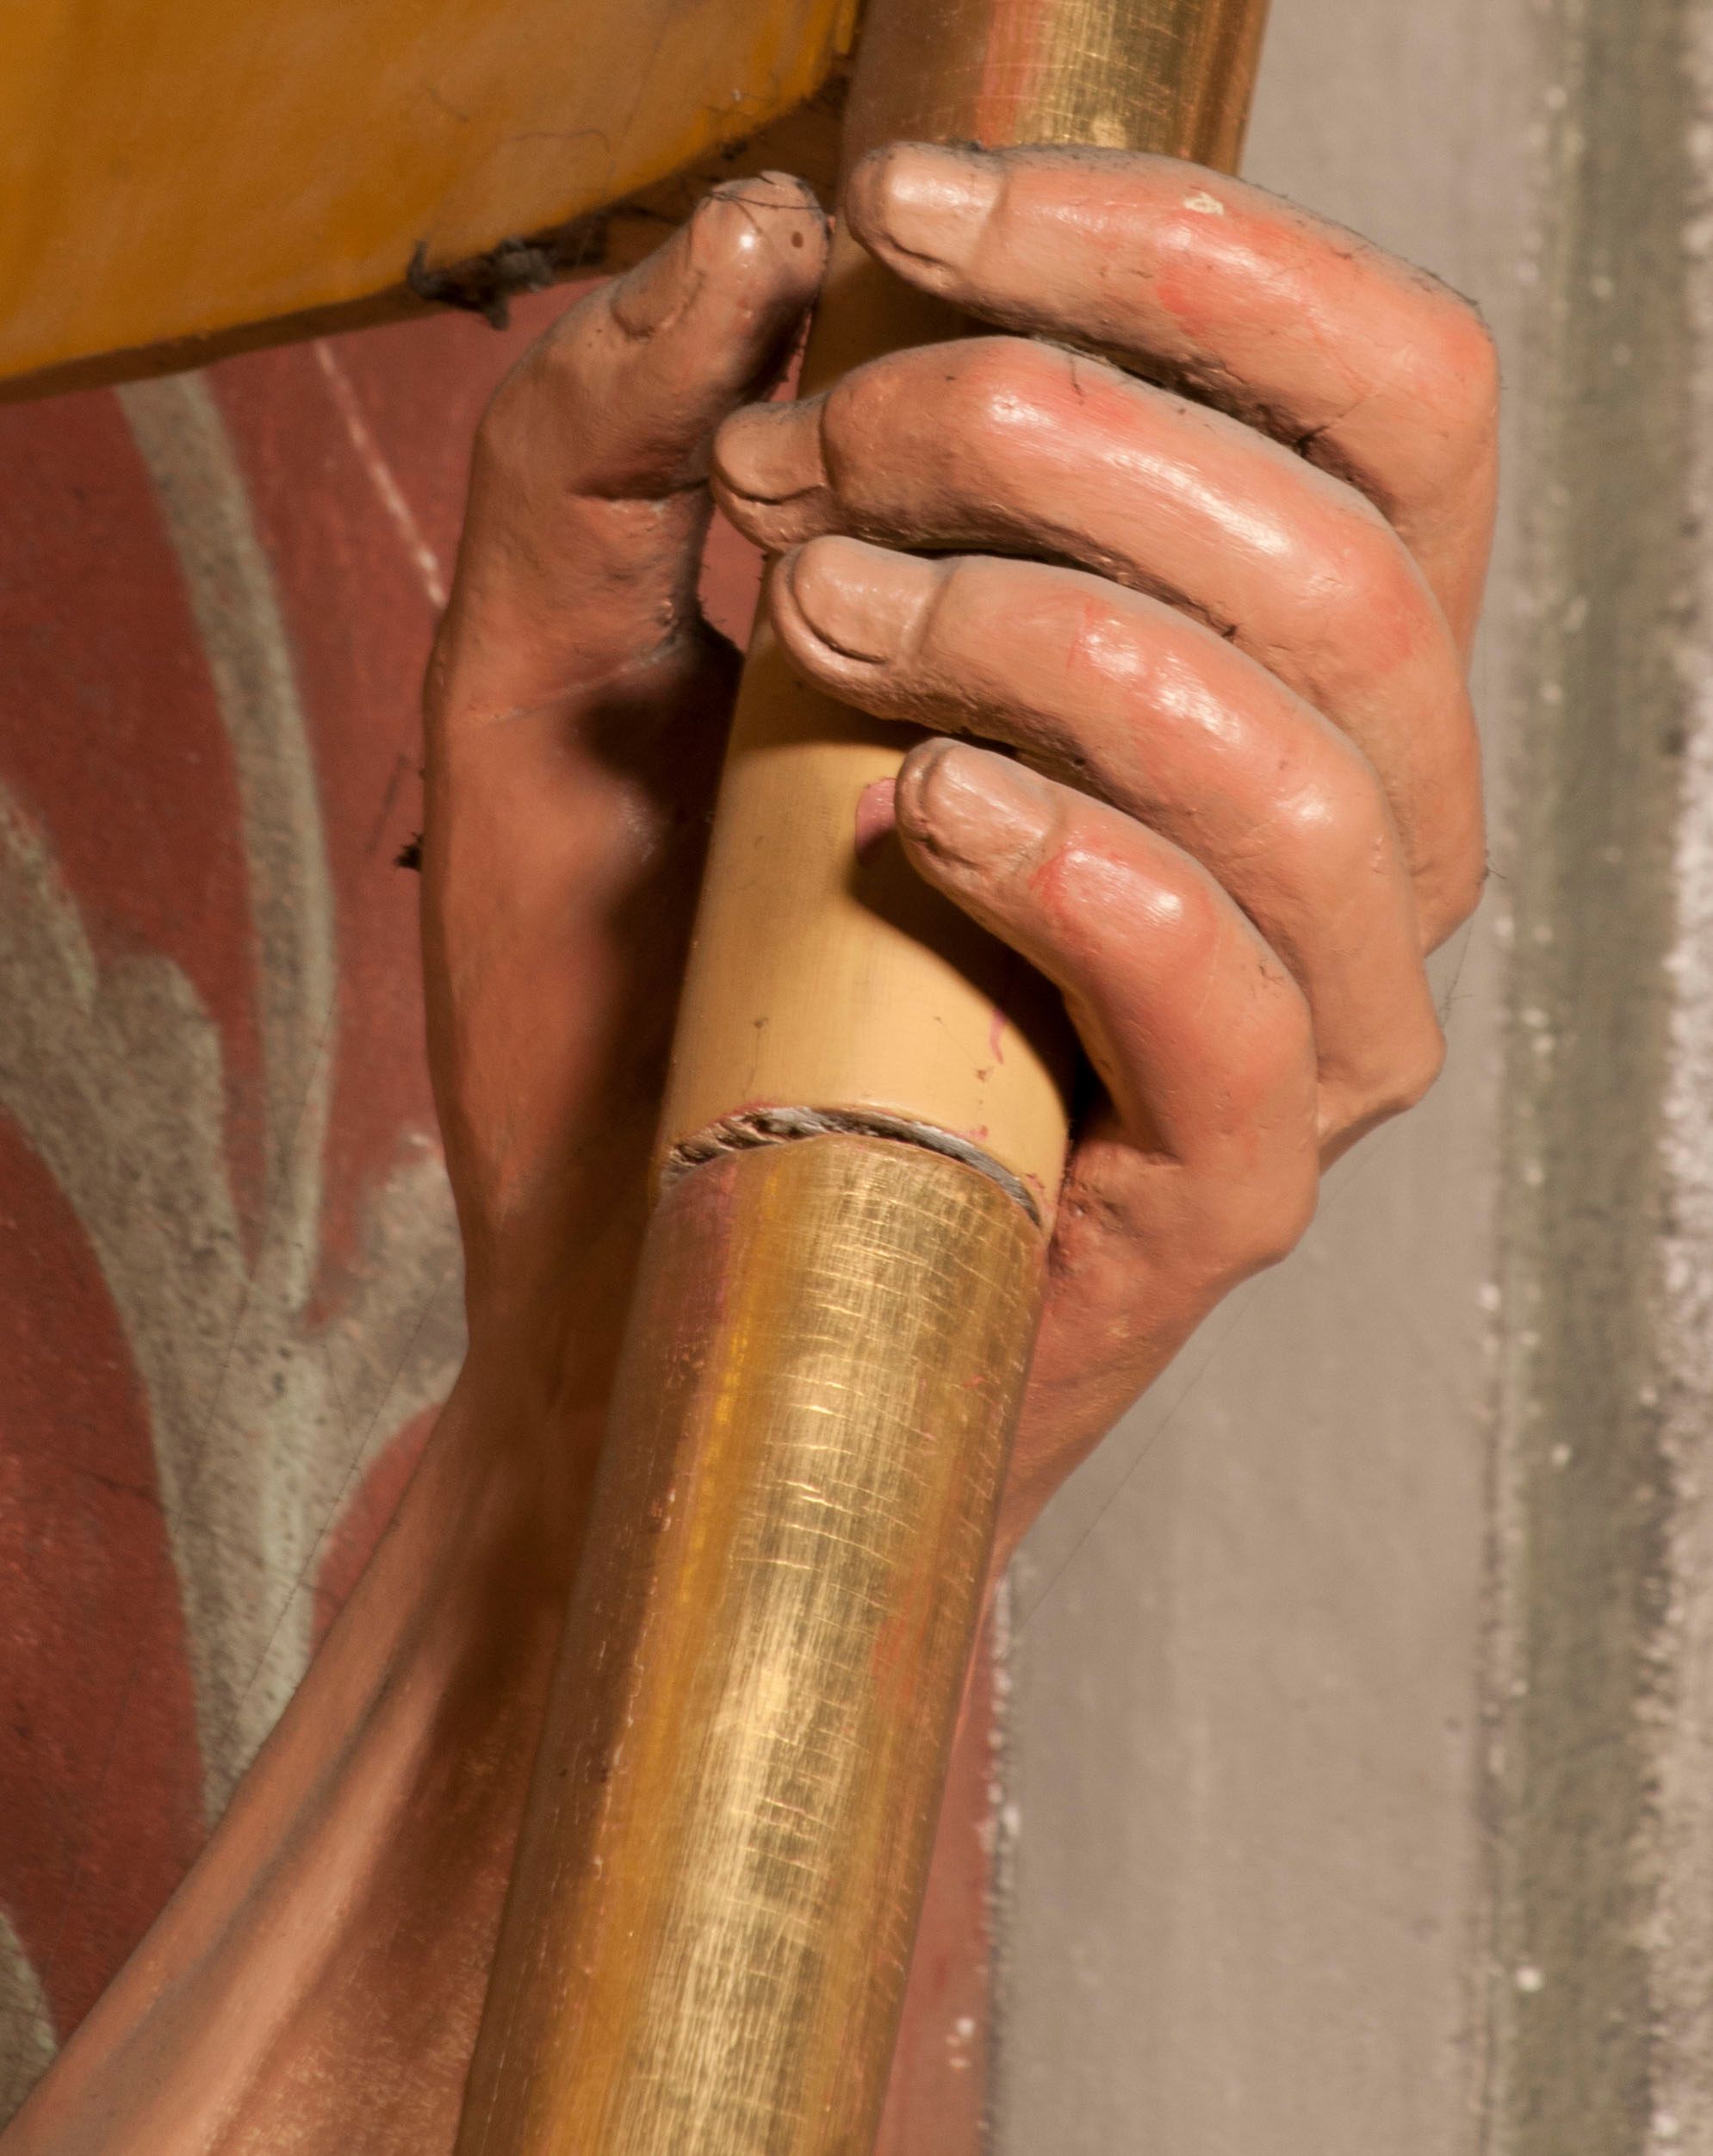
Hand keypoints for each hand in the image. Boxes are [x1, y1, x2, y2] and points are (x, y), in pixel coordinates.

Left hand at [429, 144, 1494, 1557]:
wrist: (609, 1279)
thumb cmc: (626, 996)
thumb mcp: (562, 671)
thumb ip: (623, 441)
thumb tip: (756, 233)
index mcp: (1253, 669)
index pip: (1376, 403)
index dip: (1187, 261)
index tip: (916, 211)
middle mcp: (1331, 834)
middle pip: (1352, 561)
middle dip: (1060, 449)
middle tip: (823, 461)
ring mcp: (1301, 1028)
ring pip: (1314, 775)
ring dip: (1055, 648)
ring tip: (831, 635)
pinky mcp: (1226, 1192)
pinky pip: (1242, 1008)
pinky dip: (1087, 876)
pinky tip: (921, 819)